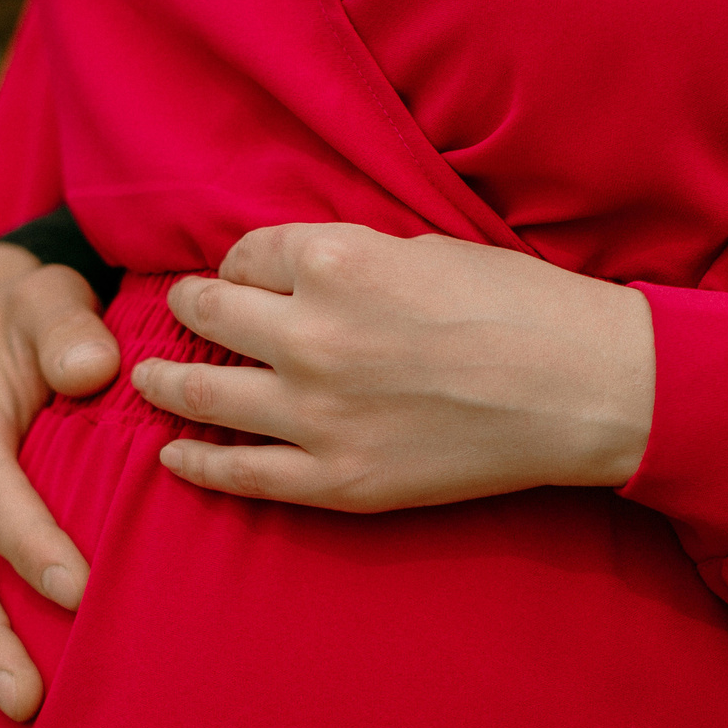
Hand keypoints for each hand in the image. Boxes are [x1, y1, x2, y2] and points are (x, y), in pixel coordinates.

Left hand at [128, 223, 654, 512]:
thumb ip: (346, 260)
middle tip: (179, 309)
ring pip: (202, 392)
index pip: (247, 254)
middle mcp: (310, 334)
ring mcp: (316, 413)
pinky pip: (238, 472)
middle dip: (189, 307)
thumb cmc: (518, 307)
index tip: (242, 273)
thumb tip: (285, 274)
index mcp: (333, 262)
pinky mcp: (335, 479)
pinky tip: (174, 454)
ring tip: (145, 378)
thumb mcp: (422, 248)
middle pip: (209, 313)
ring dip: (165, 382)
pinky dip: (195, 462)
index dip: (241, 263)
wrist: (582, 389)